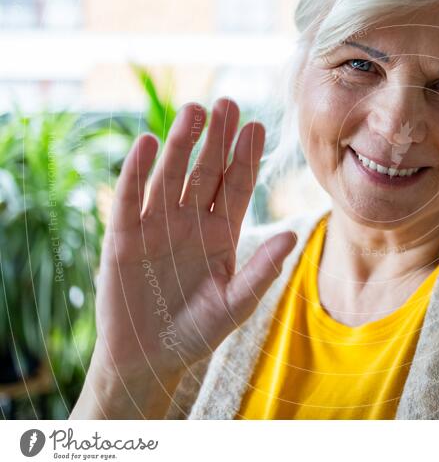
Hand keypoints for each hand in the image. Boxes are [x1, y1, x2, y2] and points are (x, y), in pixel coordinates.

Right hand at [91, 98, 296, 381]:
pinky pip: (131, 198)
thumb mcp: (236, 304)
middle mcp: (192, 221)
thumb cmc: (198, 332)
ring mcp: (158, 225)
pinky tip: (147, 142)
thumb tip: (292, 235)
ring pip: (171, 175)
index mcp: (223, 233)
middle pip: (207, 170)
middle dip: (217, 138)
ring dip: (181, 142)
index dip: (246, 157)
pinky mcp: (124, 237)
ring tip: (194, 110)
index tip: (257, 126)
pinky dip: (137, 171)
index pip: (238, 186)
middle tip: (228, 102)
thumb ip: (261, 270)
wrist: (150, 359)